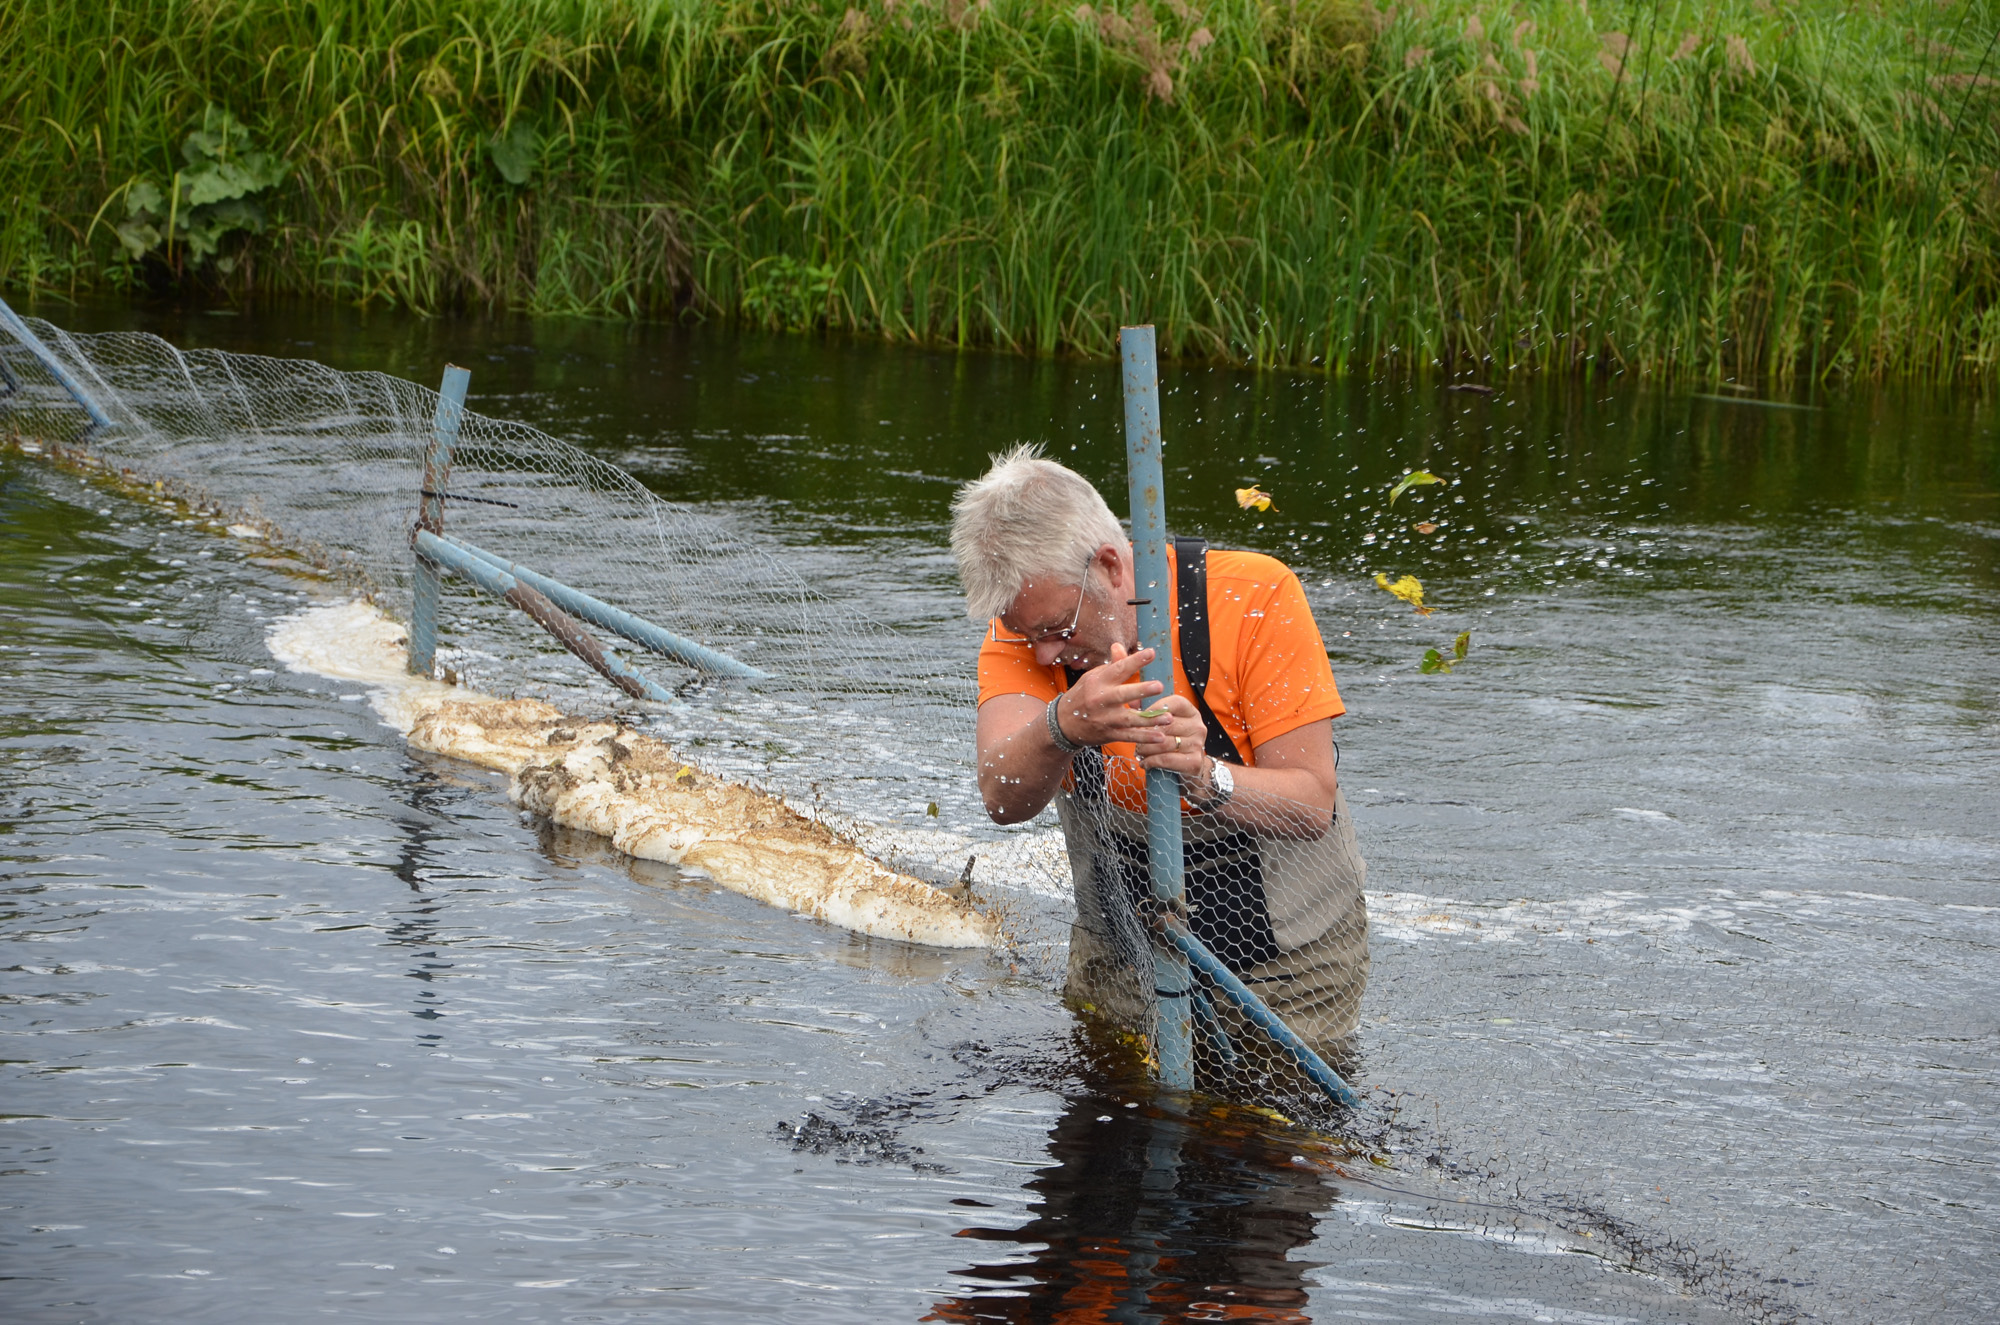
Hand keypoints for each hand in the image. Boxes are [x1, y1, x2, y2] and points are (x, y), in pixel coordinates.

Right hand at [1051, 642, 1172, 748]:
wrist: (1063, 724)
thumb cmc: (1083, 696)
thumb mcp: (1093, 677)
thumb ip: (1112, 665)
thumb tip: (1119, 646)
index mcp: (1099, 681)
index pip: (1118, 669)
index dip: (1135, 660)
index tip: (1152, 652)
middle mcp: (1101, 700)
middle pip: (1122, 695)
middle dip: (1141, 691)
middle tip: (1159, 686)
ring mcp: (1105, 719)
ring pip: (1130, 720)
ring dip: (1150, 720)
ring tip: (1168, 717)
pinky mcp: (1109, 734)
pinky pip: (1129, 737)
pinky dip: (1145, 738)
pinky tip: (1160, 737)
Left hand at [1130, 693, 1210, 780]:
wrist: (1190, 767)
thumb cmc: (1173, 740)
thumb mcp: (1164, 723)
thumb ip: (1149, 710)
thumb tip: (1133, 703)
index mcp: (1191, 712)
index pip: (1174, 703)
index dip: (1155, 708)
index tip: (1140, 716)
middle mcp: (1197, 726)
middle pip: (1166, 725)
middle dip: (1145, 733)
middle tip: (1134, 738)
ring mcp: (1197, 744)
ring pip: (1163, 743)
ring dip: (1145, 748)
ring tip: (1138, 751)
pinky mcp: (1194, 761)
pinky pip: (1166, 759)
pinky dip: (1151, 761)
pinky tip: (1144, 762)